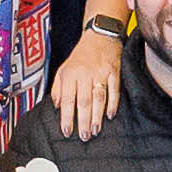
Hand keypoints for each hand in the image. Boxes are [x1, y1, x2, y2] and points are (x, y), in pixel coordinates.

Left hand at [51, 24, 126, 140]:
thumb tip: (58, 107)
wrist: (100, 35)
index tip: (66, 131)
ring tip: (95, 130)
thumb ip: (58, 88)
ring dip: (97, 116)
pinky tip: (110, 115)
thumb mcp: (63, 69)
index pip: (67, 99)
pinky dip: (113, 103)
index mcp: (70, 74)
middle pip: (83, 101)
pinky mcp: (114, 71)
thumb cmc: (81, 55)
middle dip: (83, 121)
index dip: (67, 117)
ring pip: (98, 98)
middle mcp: (84, 74)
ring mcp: (100, 73)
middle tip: (84, 136)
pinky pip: (114, 90)